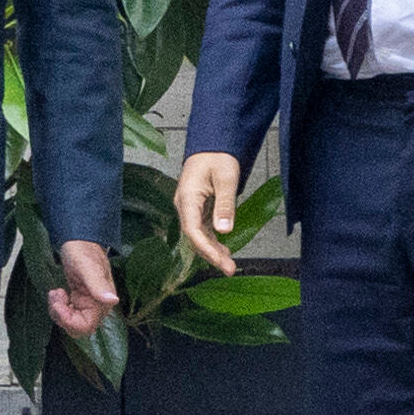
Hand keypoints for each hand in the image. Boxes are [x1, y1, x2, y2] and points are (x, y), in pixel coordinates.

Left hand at [49, 239, 120, 337]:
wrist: (79, 240)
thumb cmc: (83, 250)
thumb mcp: (88, 267)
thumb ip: (99, 285)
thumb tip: (113, 300)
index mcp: (102, 302)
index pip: (85, 327)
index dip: (68, 320)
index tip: (58, 303)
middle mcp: (97, 306)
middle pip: (77, 329)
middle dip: (62, 316)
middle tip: (57, 296)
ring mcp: (88, 305)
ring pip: (70, 323)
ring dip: (58, 310)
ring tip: (56, 292)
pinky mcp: (80, 301)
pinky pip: (68, 314)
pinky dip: (59, 307)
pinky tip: (59, 292)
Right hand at [176, 151, 244, 275]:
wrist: (212, 145)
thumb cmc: (217, 157)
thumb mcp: (226, 178)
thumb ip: (225, 204)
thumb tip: (224, 231)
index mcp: (187, 197)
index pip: (192, 229)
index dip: (206, 248)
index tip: (220, 260)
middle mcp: (184, 205)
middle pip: (194, 237)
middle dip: (211, 255)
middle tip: (229, 269)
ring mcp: (189, 208)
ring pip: (198, 236)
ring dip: (212, 251)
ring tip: (229, 265)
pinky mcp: (197, 209)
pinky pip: (202, 230)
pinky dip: (213, 241)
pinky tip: (224, 251)